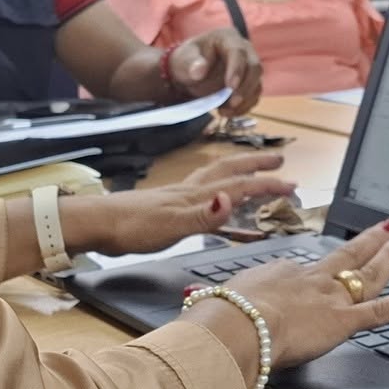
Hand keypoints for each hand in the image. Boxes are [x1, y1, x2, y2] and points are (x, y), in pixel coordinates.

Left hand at [63, 154, 296, 256]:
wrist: (96, 223)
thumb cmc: (130, 228)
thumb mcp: (171, 226)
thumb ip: (204, 216)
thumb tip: (231, 199)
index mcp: (195, 196)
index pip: (239, 186)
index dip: (266, 184)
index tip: (292, 184)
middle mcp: (189, 191)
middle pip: (229, 171)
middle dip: (256, 165)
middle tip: (279, 161)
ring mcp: (176, 195)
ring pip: (215, 176)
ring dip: (237, 170)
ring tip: (252, 168)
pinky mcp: (166, 204)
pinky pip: (201, 190)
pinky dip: (216, 187)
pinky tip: (213, 196)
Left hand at [169, 29, 263, 114]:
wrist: (188, 73)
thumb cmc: (186, 61)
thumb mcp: (183, 60)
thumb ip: (190, 64)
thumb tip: (199, 71)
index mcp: (227, 38)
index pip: (238, 52)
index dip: (237, 70)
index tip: (230, 87)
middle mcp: (244, 50)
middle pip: (254, 68)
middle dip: (245, 88)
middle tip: (232, 103)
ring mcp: (248, 67)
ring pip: (256, 84)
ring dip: (244, 101)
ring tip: (224, 112)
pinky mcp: (249, 83)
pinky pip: (253, 96)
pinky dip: (243, 107)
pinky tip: (228, 113)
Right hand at [209, 220, 388, 369]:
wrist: (236, 326)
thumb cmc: (221, 317)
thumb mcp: (213, 300)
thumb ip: (212, 299)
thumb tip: (195, 298)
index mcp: (279, 273)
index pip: (305, 269)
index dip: (319, 266)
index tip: (327, 260)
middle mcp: (309, 279)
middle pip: (346, 257)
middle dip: (369, 241)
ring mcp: (330, 298)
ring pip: (369, 274)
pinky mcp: (343, 320)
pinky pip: (381, 310)